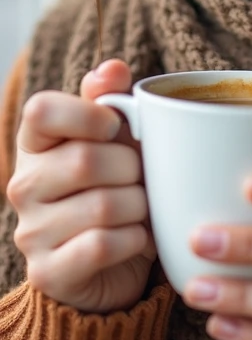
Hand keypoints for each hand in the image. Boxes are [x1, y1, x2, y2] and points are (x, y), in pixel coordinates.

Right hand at [7, 60, 156, 313]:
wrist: (116, 260)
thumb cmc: (117, 185)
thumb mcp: (117, 138)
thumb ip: (111, 99)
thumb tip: (112, 67)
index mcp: (36, 143)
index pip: (40, 110)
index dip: (87, 114)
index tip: (116, 126)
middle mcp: (23, 185)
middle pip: (84, 161)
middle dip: (131, 169)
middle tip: (141, 178)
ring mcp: (30, 231)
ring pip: (101, 206)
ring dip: (138, 207)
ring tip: (141, 209)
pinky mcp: (47, 272)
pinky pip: (100, 246)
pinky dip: (133, 240)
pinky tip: (136, 237)